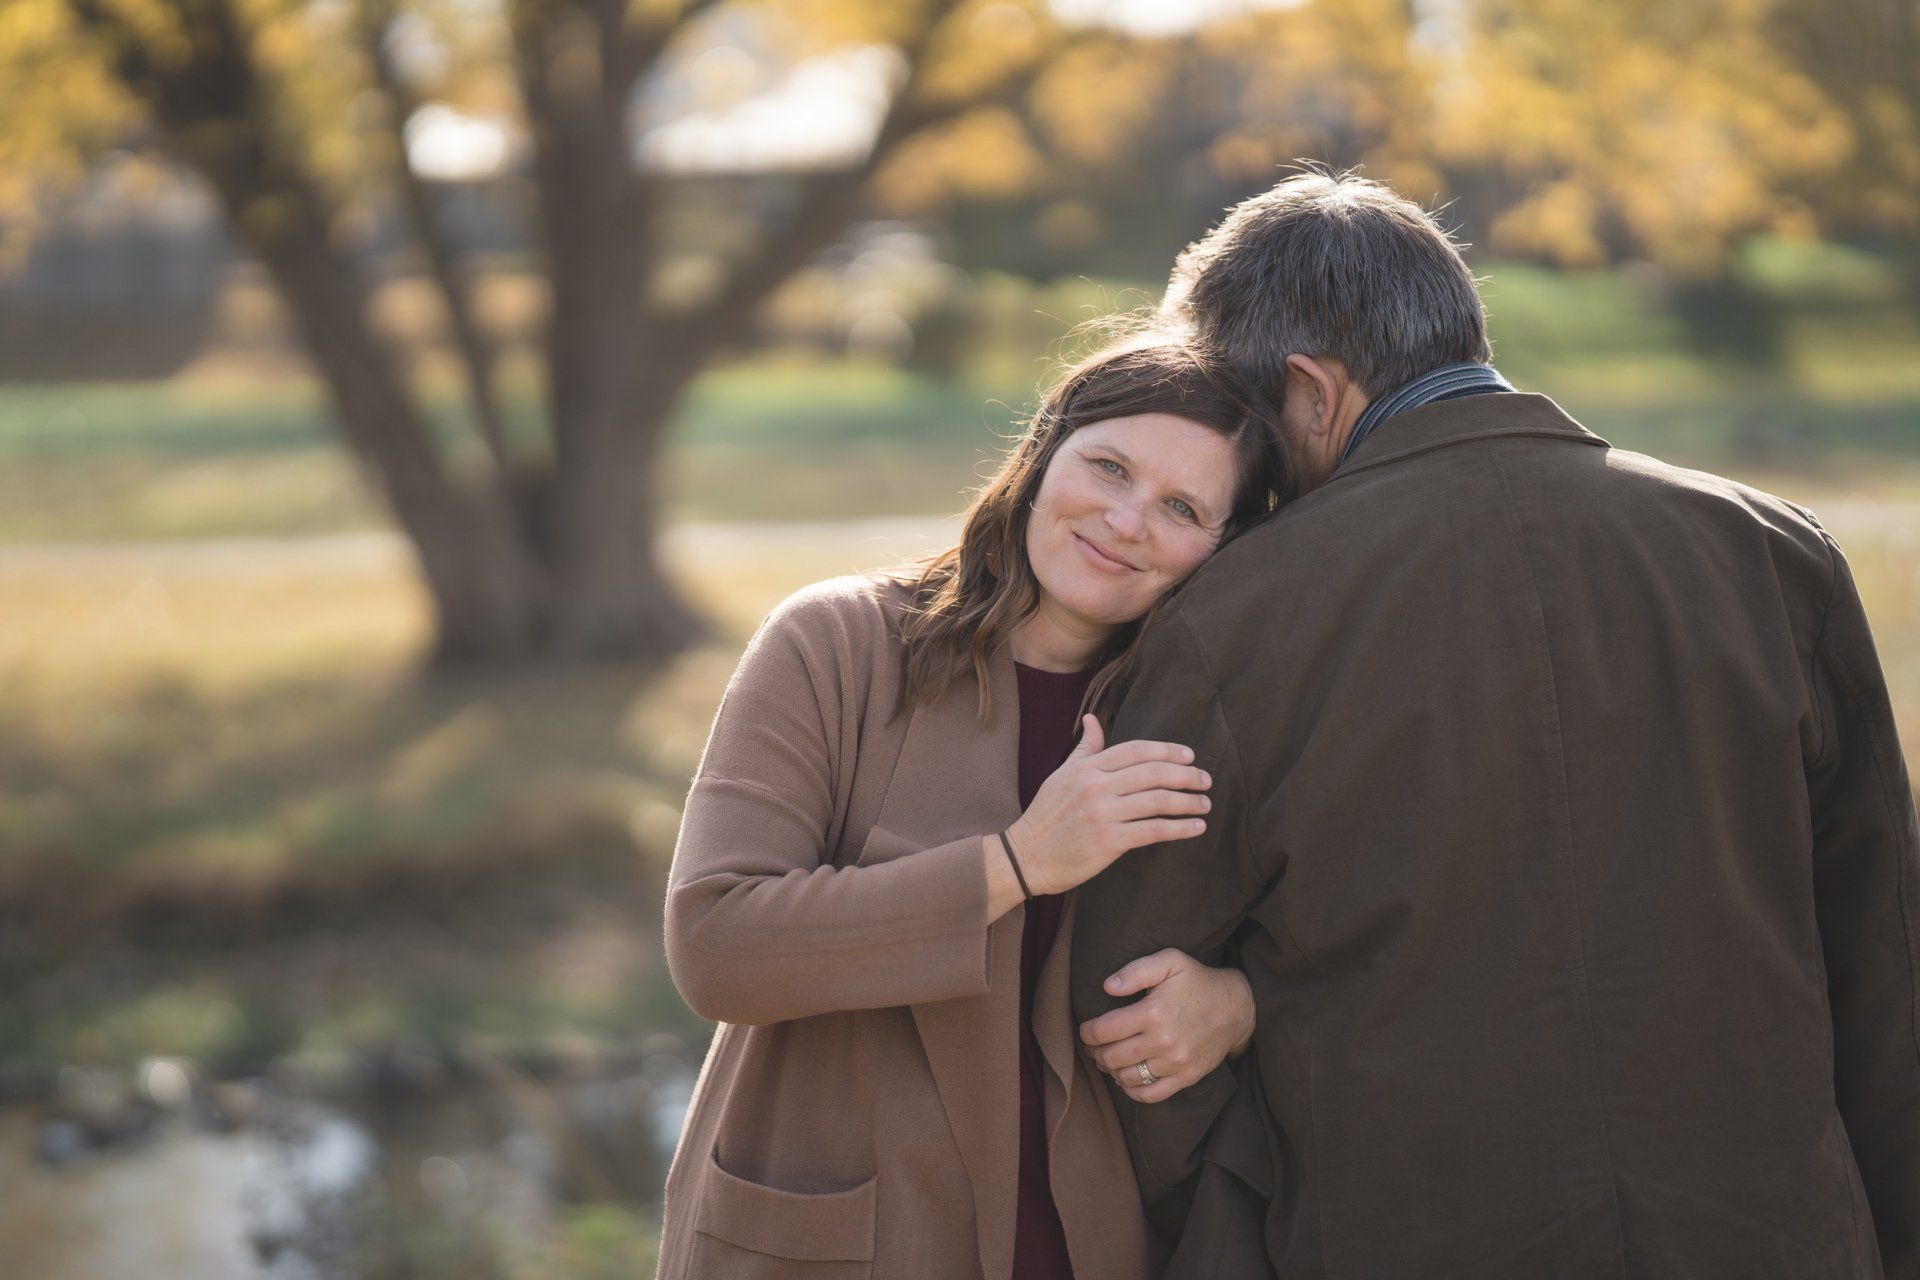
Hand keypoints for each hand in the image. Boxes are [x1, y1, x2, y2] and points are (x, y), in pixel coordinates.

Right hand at [1003, 716, 1210, 897]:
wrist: (1026, 856)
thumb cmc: (1046, 816)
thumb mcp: (1061, 775)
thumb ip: (1085, 749)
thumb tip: (1093, 720)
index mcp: (1087, 768)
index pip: (1136, 750)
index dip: (1167, 751)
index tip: (1189, 756)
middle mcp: (1096, 787)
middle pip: (1153, 773)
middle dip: (1186, 775)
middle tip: (1205, 779)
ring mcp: (1103, 814)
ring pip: (1157, 801)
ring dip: (1188, 802)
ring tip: (1205, 804)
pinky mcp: (1109, 842)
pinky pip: (1153, 831)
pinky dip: (1179, 828)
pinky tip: (1195, 828)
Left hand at [1077, 949, 1254, 1104]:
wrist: (1237, 1007)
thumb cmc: (1198, 981)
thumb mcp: (1170, 961)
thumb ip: (1136, 970)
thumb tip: (1108, 986)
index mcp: (1153, 1012)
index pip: (1104, 1030)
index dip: (1087, 1032)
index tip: (1086, 1030)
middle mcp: (1163, 1041)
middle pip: (1111, 1057)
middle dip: (1095, 1052)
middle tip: (1094, 1046)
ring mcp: (1175, 1062)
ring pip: (1127, 1077)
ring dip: (1111, 1070)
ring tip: (1109, 1059)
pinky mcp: (1186, 1077)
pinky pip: (1150, 1094)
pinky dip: (1132, 1091)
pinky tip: (1127, 1078)